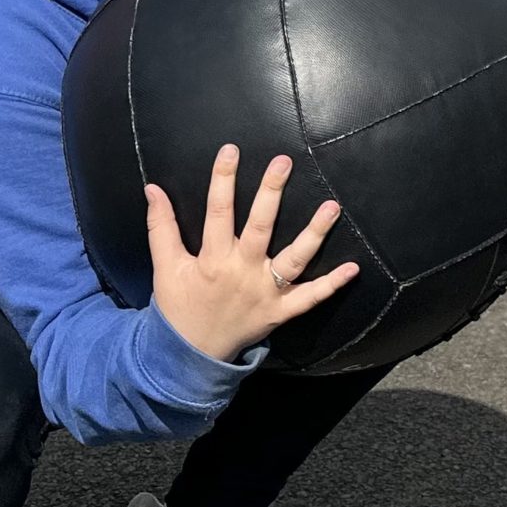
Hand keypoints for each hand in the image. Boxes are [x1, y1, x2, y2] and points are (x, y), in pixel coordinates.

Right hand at [145, 145, 358, 362]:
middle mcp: (242, 272)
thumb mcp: (165, 267)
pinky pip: (310, 298)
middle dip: (271, 194)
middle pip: (260, 228)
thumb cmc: (179, 305)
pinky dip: (332, 284)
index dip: (223, 179)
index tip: (231, 150)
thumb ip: (160, 226)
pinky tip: (353, 268)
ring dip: (315, 233)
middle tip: (284, 163)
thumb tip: (152, 188)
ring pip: (294, 260)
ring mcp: (265, 292)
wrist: (190, 355)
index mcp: (212, 259)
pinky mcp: (280, 311)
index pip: (218, 211)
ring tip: (333, 206)